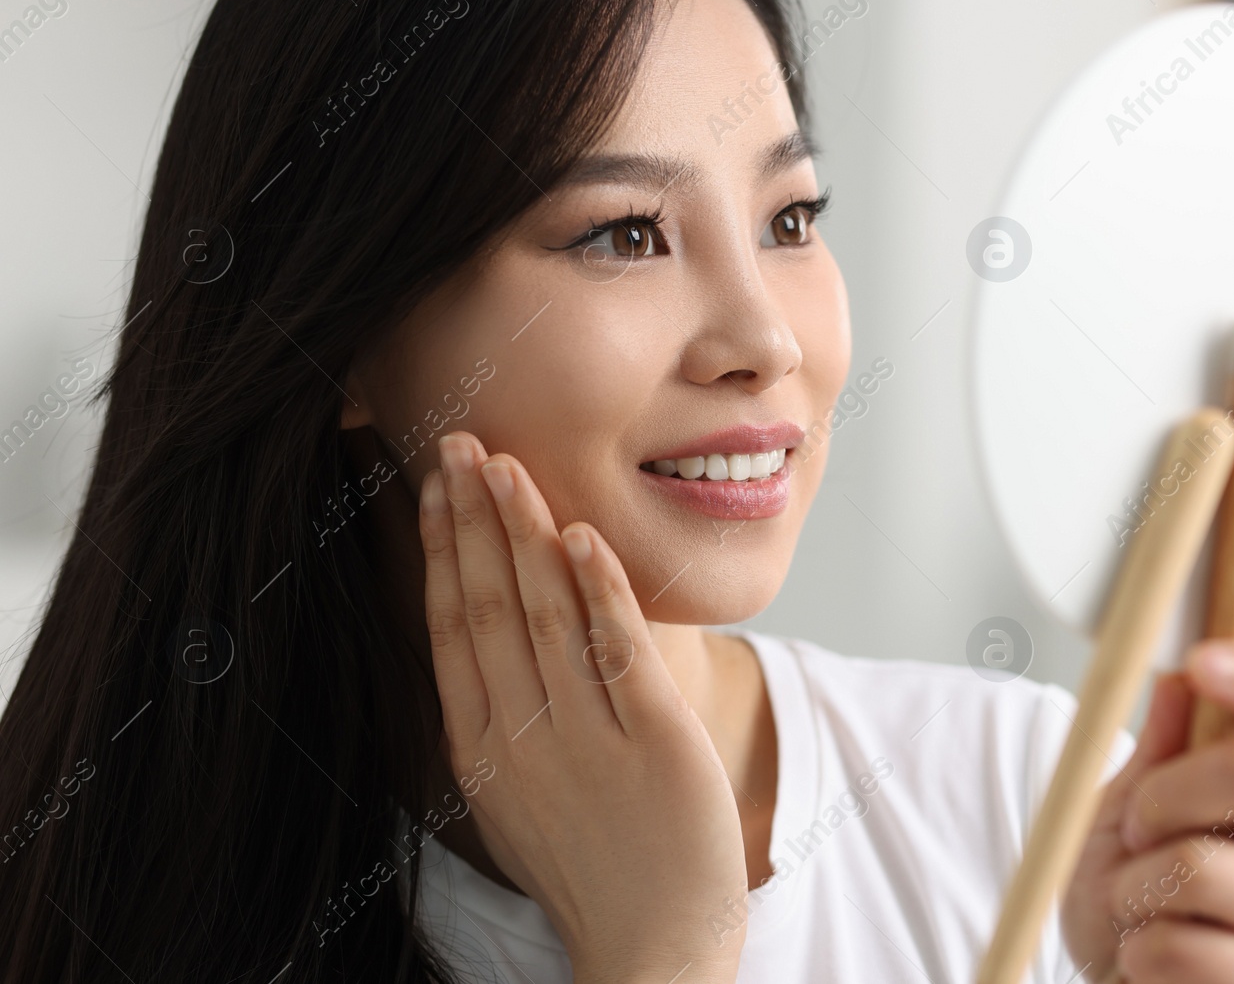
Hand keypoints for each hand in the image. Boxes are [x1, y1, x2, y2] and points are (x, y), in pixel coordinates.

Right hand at [419, 431, 747, 982]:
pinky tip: (581, 535)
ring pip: (544, 617)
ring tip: (507, 466)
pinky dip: (598, 590)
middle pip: (487, 608)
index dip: (441, 552)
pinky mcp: (655, 745)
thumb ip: (500, 717)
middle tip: (460, 443)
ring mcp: (585, 743)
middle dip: (471, 520)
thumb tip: (483, 633)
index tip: (435, 489)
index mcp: (482, 751)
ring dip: (523, 534)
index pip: (451, 629)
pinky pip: (617, 653)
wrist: (651, 950)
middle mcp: (521, 741)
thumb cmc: (589, 867)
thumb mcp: (517, 795)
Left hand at [1064, 641, 1233, 982]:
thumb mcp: (1127, 812)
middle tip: (1137, 835)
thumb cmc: (1132, 896)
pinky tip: (1151, 960)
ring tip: (1140, 908)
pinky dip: (1141, 951)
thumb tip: (1180, 677)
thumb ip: (1161, 751)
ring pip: (1201, 867)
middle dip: (1163, 797)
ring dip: (1136, 888)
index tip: (1202, 660)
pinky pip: (1184, 948)